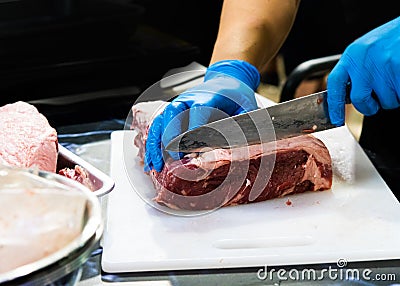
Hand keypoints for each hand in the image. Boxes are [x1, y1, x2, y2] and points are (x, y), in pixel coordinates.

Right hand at [144, 60, 259, 171]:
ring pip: (160, 123)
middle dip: (172, 140)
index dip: (193, 131)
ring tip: (156, 165)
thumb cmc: (235, 95)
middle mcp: (188, 100)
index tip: (191, 150)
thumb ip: (243, 124)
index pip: (197, 112)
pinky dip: (153, 144)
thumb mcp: (246, 107)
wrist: (226, 81)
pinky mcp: (172, 114)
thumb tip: (240, 146)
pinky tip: (152, 160)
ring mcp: (177, 106)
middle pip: (173, 117)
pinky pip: (157, 128)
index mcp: (207, 97)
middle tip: (175, 160)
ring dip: (156, 145)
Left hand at [327, 16, 399, 125]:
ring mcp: (383, 65)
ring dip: (392, 97)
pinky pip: (399, 95)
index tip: (336, 118)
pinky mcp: (399, 69)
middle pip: (359, 99)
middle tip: (374, 103)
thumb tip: (348, 95)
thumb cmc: (392, 38)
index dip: (334, 105)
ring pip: (385, 100)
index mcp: (352, 55)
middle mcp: (364, 61)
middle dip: (368, 107)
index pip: (335, 84)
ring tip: (394, 80)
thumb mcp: (366, 50)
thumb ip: (356, 70)